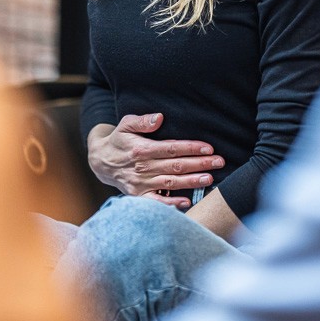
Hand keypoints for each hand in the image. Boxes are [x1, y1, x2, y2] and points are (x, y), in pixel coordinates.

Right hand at [86, 114, 223, 207]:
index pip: (171, 148)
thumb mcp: (125, 124)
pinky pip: (156, 201)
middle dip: (199, 164)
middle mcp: (142, 168)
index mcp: (141, 149)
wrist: (100, 161)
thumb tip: (159, 117)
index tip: (208, 148)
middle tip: (219, 162)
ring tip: (210, 179)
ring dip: (191, 181)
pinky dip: (171, 203)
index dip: (191, 148)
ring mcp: (140, 183)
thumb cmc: (118, 140)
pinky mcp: (138, 195)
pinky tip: (186, 202)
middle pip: (176, 165)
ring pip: (171, 182)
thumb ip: (142, 121)